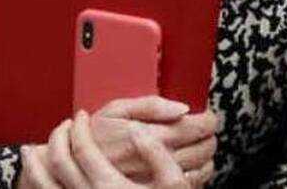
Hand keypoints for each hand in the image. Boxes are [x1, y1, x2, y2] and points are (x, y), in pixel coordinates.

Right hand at [86, 96, 219, 181]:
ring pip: (201, 169)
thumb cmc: (94, 137)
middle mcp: (160, 160)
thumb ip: (150, 105)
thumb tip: (182, 107)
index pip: (197, 127)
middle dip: (210, 136)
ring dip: (207, 156)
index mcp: (153, 135)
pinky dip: (197, 174)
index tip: (207, 115)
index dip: (208, 119)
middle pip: (204, 148)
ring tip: (200, 146)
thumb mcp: (115, 110)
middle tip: (205, 129)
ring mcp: (160, 179)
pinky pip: (190, 186)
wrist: (76, 168)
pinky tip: (190, 166)